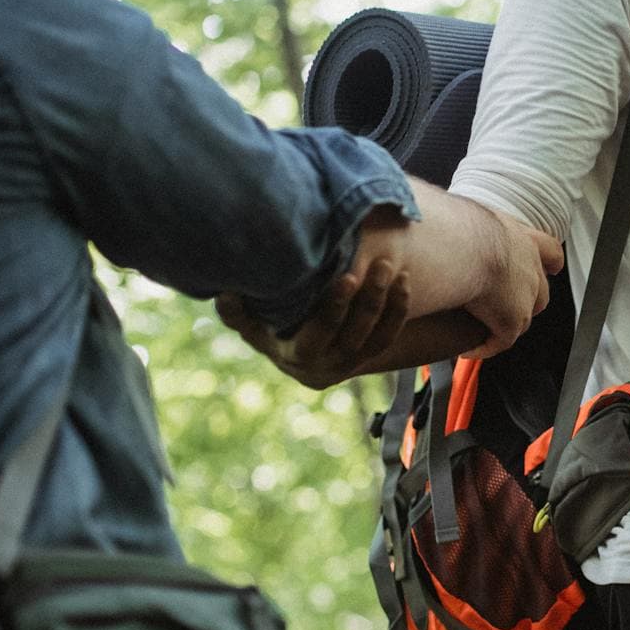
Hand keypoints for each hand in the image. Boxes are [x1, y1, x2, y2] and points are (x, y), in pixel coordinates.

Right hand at [216, 258, 409, 388]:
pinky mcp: (370, 357)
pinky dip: (399, 310)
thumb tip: (224, 294)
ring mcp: (353, 364)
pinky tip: (404, 282)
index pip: (320, 334)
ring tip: (393, 268)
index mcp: (298, 356)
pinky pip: (390, 336)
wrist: (302, 359)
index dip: (335, 307)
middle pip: (355, 333)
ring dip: (389, 301)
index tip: (347, 276)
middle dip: (370, 298)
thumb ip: (238, 314)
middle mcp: (328, 365)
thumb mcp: (252, 326)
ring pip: (377, 336)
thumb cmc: (272, 332)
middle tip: (381, 264)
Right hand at [461, 222, 565, 358]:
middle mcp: (529, 268)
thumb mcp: (470, 216)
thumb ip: (469, 223)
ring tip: (484, 329)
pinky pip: (499, 341)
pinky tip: (467, 349)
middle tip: (507, 304)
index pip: (549, 249)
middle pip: (541, 291)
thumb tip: (446, 219)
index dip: (550, 261)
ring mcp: (524, 298)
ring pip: (523, 319)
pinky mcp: (510, 323)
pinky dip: (484, 347)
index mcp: (522, 239)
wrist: (461, 246)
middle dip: (529, 300)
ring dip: (504, 325)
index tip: (553, 267)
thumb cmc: (459, 225)